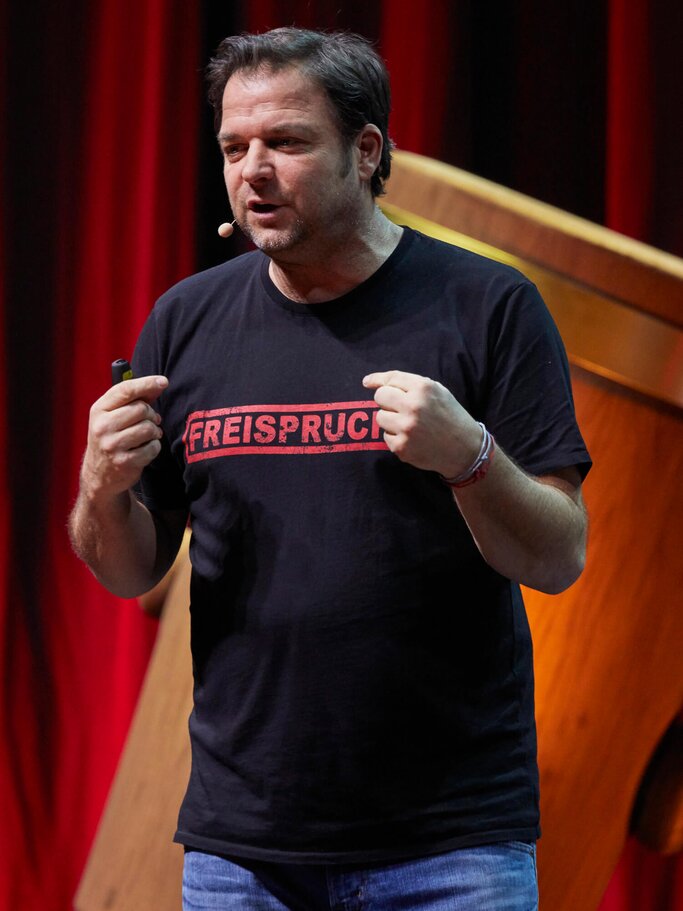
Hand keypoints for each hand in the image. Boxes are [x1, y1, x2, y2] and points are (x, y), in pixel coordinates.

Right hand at [80, 375, 168, 498]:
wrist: (100, 474)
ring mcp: (112, 445)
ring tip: (149, 435)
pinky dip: (154, 447)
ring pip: (148, 428)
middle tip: (151, 421)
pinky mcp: (124, 462)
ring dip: (154, 431)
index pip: (125, 390)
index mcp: (99, 410)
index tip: (163, 381)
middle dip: (151, 414)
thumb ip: (134, 400)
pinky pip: (152, 447)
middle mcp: (102, 426)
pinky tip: (146, 449)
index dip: (147, 383)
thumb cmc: (111, 438)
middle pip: (140, 409)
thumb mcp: (114, 416)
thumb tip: (158, 384)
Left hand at [362, 370, 481, 477]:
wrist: (465, 449)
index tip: (367, 382)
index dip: (377, 381)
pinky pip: (386, 437)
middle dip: (386, 401)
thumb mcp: (436, 391)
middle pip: (380, 397)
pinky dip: (396, 437)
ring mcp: (406, 428)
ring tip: (409, 424)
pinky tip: (413, 439)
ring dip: (390, 420)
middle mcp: (413, 406)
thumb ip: (406, 383)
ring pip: (380, 418)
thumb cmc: (449, 416)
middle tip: (399, 408)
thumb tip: (368, 381)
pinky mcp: (401, 447)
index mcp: (423, 388)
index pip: (390, 380)